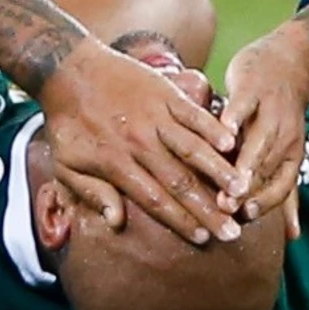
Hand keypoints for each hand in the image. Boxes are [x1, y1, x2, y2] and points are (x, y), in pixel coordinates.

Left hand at [38, 41, 245, 244]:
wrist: (66, 69)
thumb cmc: (67, 123)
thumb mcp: (66, 165)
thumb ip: (92, 194)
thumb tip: (115, 223)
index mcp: (116, 163)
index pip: (154, 199)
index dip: (179, 221)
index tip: (202, 239)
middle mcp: (139, 142)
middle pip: (180, 181)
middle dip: (208, 209)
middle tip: (233, 231)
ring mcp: (154, 116)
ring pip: (192, 148)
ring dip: (219, 171)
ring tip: (242, 190)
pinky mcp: (164, 92)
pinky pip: (193, 113)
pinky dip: (213, 127)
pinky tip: (233, 143)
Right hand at [219, 33, 308, 227]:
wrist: (287, 62)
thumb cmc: (277, 116)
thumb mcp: (283, 154)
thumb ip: (283, 194)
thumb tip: (294, 238)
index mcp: (291, 155)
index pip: (281, 186)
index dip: (264, 203)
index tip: (241, 217)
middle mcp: (286, 135)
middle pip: (268, 168)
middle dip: (247, 189)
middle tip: (225, 208)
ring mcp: (271, 110)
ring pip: (259, 140)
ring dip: (243, 162)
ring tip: (222, 179)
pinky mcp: (254, 87)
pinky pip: (244, 105)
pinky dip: (234, 118)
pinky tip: (218, 132)